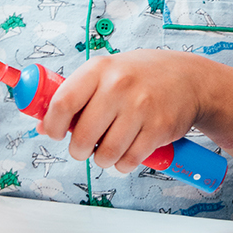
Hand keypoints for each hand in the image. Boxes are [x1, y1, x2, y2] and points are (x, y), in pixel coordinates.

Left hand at [38, 49, 210, 173]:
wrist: (189, 79)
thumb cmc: (141, 76)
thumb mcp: (107, 73)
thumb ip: (76, 95)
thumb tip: (43, 125)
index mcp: (99, 69)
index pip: (62, 103)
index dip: (52, 125)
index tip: (54, 133)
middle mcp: (119, 86)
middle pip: (82, 136)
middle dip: (78, 150)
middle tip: (84, 147)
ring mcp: (140, 107)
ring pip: (105, 154)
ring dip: (102, 159)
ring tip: (108, 148)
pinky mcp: (158, 128)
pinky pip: (128, 161)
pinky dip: (123, 163)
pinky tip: (127, 150)